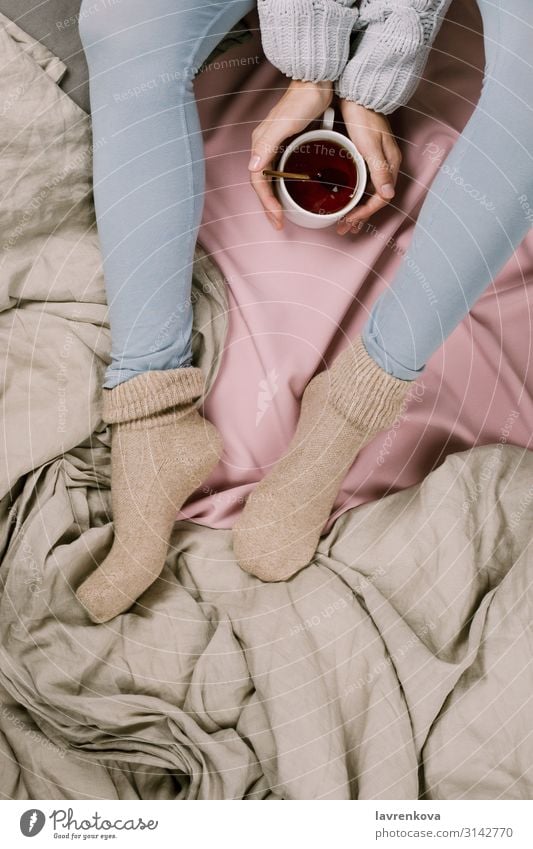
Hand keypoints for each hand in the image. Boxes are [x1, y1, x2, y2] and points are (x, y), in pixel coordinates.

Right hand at [248, 79, 332, 228]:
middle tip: (278, 224)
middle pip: (263, 184)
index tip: (278, 219)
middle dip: (269, 206)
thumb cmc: (303, 101)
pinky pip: (282, 170)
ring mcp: (277, 146)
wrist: (317, 80)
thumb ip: (267, 145)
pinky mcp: (289, 144)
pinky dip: (285, 186)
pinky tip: (294, 192)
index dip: (266, 203)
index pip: (258, 182)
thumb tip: (253, 168)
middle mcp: (265, 147)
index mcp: (261, 145)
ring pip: (271, 179)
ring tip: (282, 214)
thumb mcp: (284, 124)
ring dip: (275, 198)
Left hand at [336, 101, 401, 235]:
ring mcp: (378, 160)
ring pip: (369, 193)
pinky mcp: (368, 155)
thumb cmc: (363, 116)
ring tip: (345, 221)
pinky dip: (356, 195)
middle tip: (343, 228)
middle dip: (360, 217)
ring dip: (358, 209)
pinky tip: (346, 200)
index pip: (380, 199)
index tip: (348, 221)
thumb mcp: (370, 145)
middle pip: (375, 199)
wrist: (359, 92)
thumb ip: (379, 170)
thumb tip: (388, 195)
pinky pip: (364, 182)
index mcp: (390, 164)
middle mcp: (387, 165)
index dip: (364, 213)